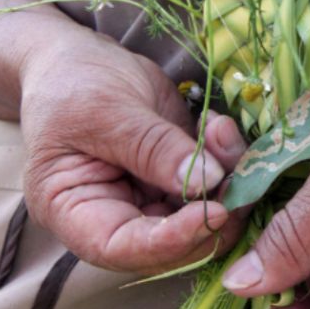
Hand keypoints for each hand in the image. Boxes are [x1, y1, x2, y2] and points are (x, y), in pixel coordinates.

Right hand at [19, 25, 247, 274]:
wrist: (81, 59)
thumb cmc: (74, 85)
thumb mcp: (105, 112)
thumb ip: (153, 148)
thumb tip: (207, 182)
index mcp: (77, 214)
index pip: (123, 248)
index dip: (171, 241)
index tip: (213, 212)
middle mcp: (118, 217)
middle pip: (173, 242)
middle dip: (212, 210)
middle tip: (236, 169)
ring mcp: (152, 199)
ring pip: (203, 215)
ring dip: (226, 181)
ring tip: (221, 131)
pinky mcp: (180, 177)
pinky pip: (214, 184)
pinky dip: (226, 160)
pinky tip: (219, 127)